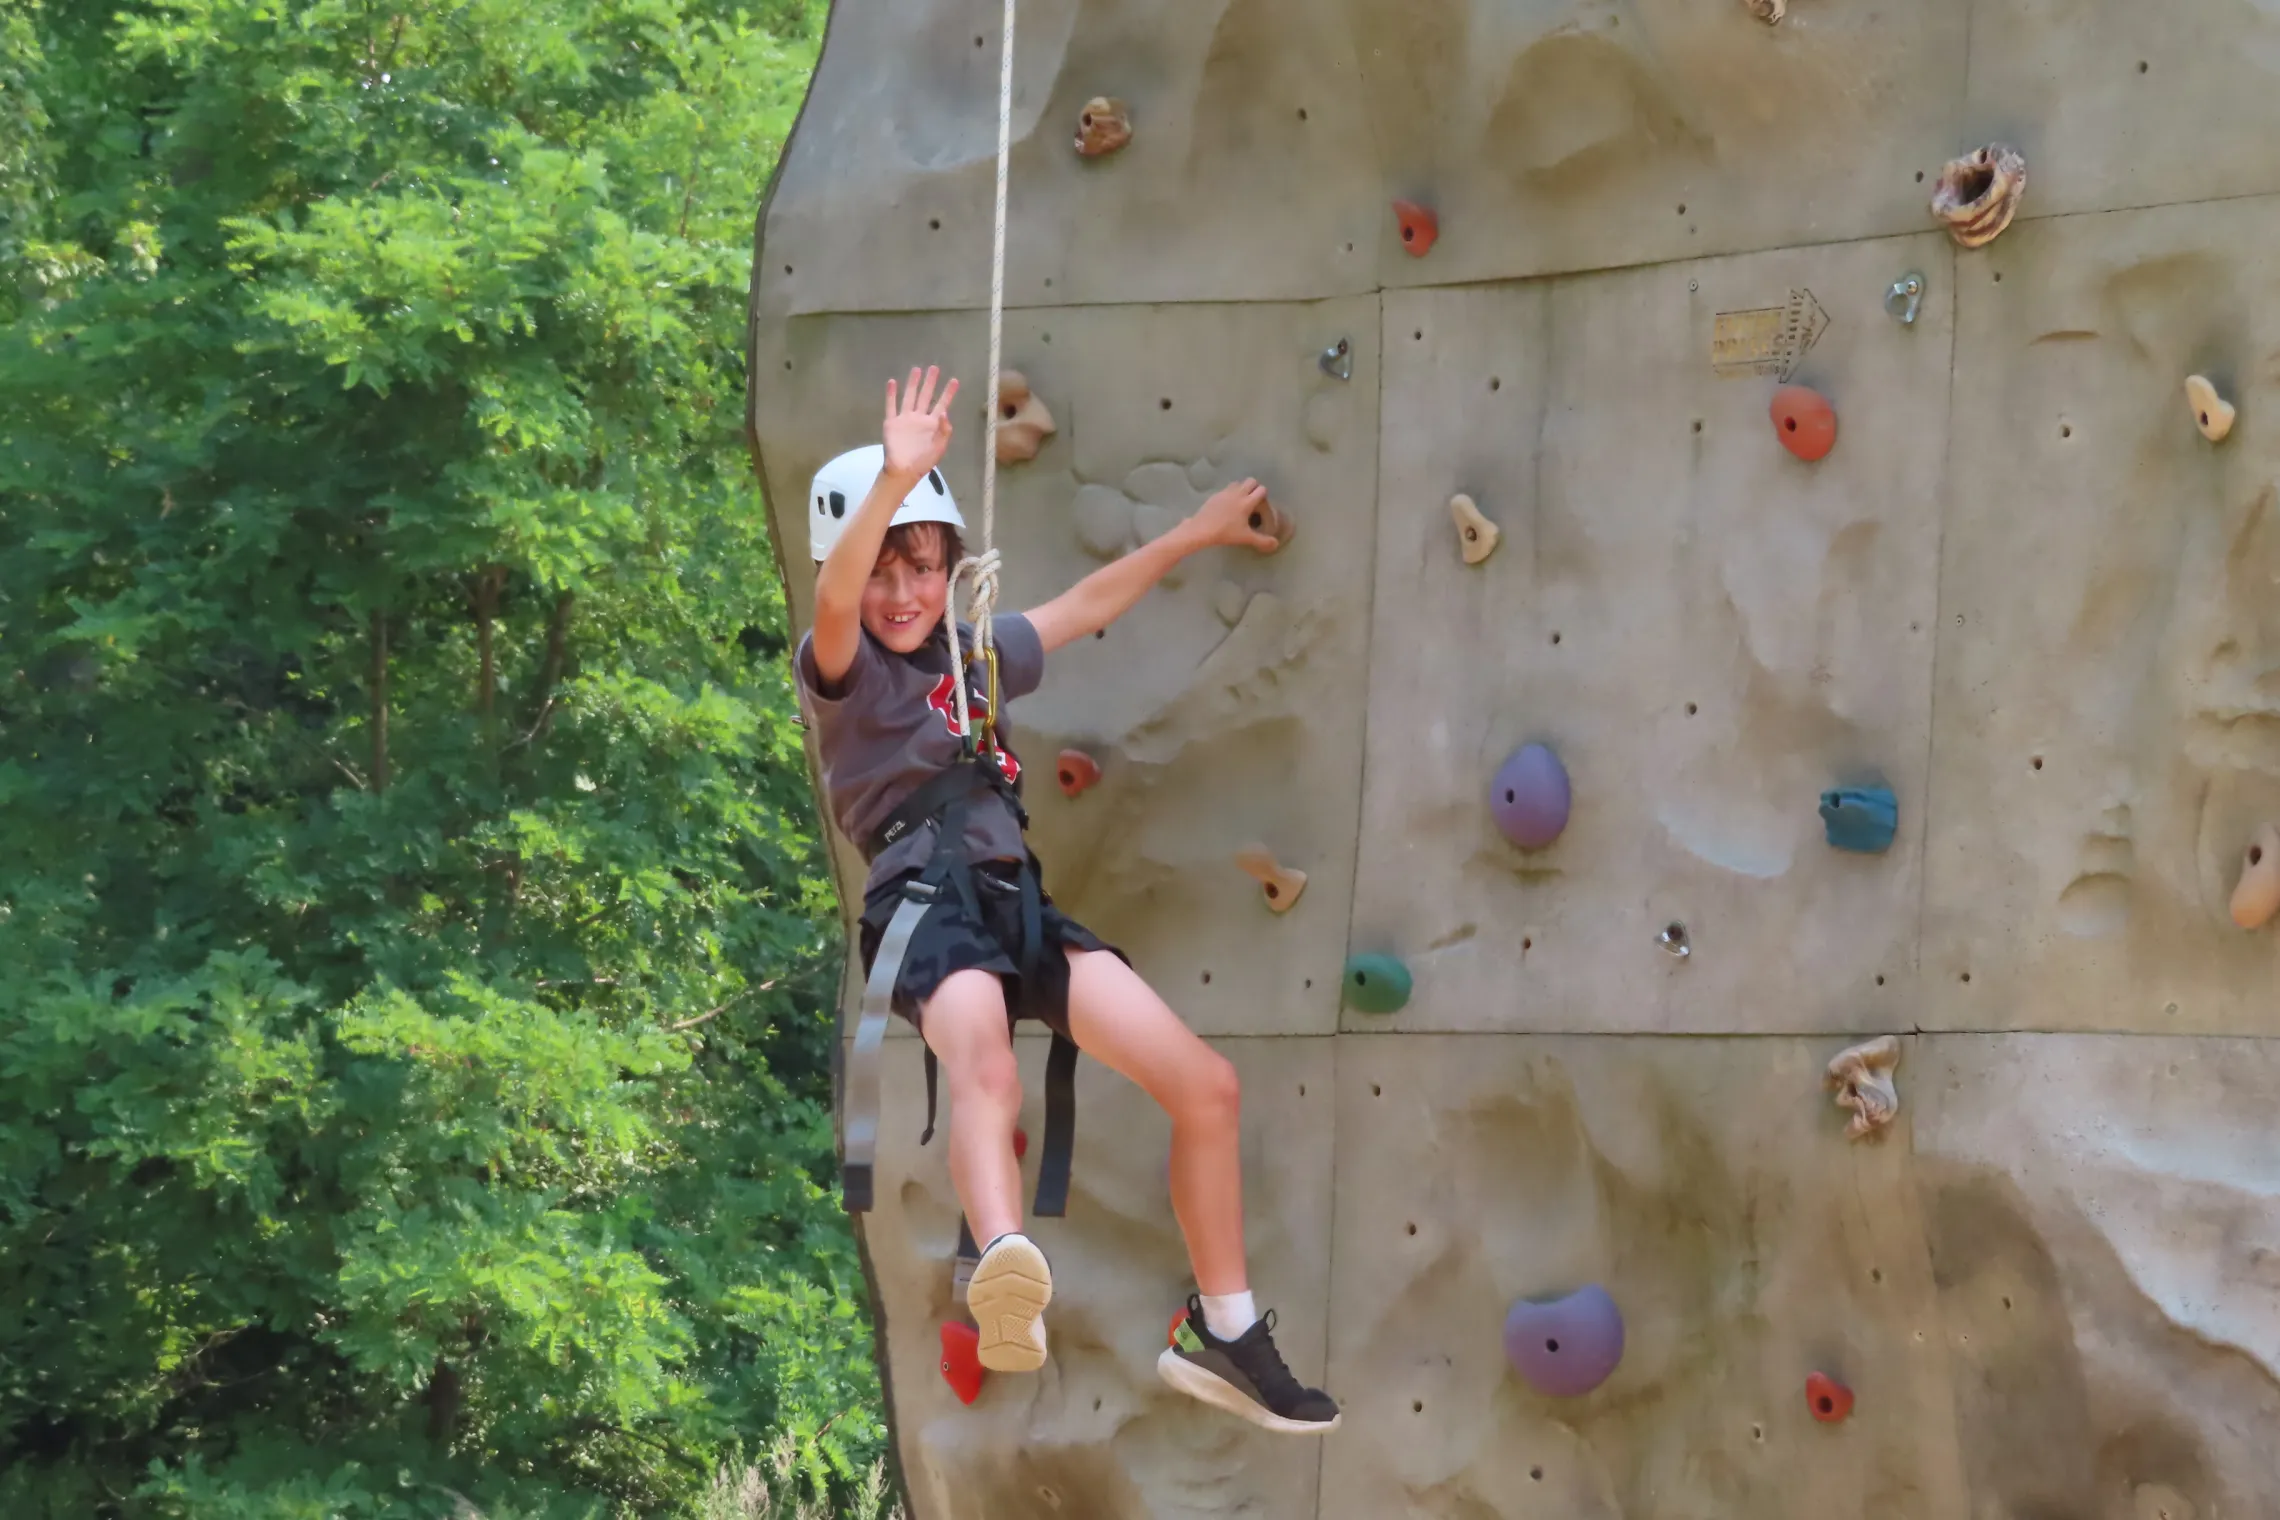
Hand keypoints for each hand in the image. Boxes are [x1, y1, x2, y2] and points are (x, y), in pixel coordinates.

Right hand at [882, 366, 958, 481]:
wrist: (903, 470)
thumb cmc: (923, 461)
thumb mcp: (939, 447)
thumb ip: (944, 430)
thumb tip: (945, 412)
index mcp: (932, 424)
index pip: (942, 404)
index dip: (948, 393)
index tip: (954, 380)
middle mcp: (919, 418)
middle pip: (925, 396)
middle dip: (930, 382)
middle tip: (934, 368)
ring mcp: (905, 419)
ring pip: (909, 396)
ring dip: (912, 383)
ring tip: (916, 369)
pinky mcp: (892, 423)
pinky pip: (891, 406)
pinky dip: (891, 394)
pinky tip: (892, 382)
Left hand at [1189, 478, 1280, 552]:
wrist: (1202, 529)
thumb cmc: (1226, 533)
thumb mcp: (1245, 538)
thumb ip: (1262, 541)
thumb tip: (1275, 544)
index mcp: (1247, 502)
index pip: (1261, 490)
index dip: (1263, 495)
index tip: (1261, 504)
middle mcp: (1238, 493)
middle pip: (1251, 481)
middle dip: (1254, 488)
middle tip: (1253, 500)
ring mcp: (1225, 492)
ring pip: (1238, 483)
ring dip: (1242, 488)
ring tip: (1240, 501)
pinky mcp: (1216, 494)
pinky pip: (1227, 488)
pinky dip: (1230, 492)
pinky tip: (1227, 504)